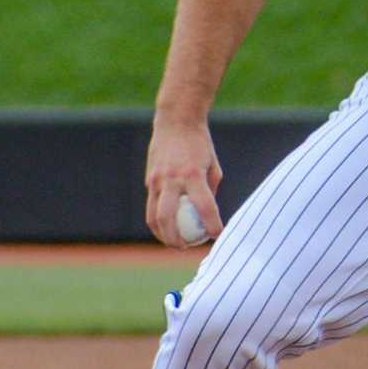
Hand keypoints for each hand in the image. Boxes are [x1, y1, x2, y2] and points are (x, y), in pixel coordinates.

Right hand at [145, 117, 223, 247]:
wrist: (176, 121)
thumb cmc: (200, 144)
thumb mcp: (213, 166)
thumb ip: (210, 191)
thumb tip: (209, 215)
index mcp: (193, 174)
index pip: (204, 207)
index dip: (212, 225)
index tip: (218, 235)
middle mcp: (172, 178)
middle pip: (169, 217)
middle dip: (177, 238)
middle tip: (187, 248)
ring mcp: (157, 180)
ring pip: (154, 216)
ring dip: (162, 235)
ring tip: (174, 244)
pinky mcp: (149, 180)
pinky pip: (150, 207)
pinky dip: (157, 222)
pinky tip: (165, 230)